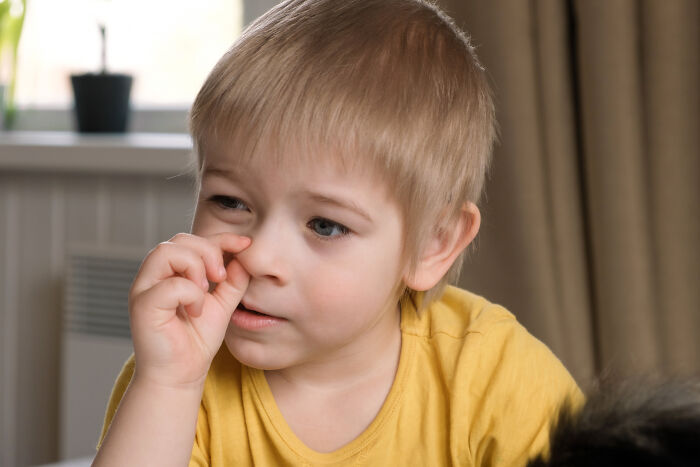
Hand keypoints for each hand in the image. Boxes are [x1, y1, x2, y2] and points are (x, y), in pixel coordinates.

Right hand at [128, 232, 250, 388]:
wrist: (181, 376)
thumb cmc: (196, 341)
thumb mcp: (223, 304)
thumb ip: (233, 280)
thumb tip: (243, 255)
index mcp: (169, 272)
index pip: (192, 240)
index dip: (221, 238)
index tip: (246, 244)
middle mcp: (152, 276)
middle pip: (178, 240)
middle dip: (208, 250)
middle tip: (222, 276)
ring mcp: (144, 290)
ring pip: (166, 251)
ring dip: (196, 267)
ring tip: (207, 290)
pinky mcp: (143, 307)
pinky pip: (170, 285)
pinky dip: (191, 294)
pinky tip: (195, 312)